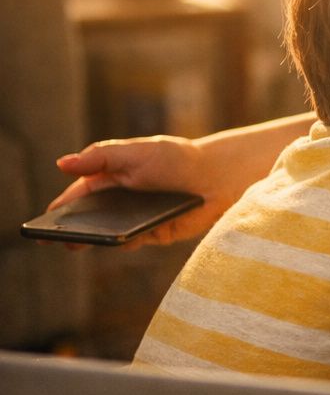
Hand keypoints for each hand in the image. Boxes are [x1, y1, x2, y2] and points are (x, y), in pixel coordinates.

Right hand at [50, 136, 225, 248]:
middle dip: (73, 227)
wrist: (218, 176)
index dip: (63, 206)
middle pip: (89, 217)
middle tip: (56, 237)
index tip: (47, 217)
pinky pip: (133, 242)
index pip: (80, 194)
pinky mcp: (154, 234)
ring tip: (81, 241)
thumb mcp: (136, 152)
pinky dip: (124, 242)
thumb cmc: (176, 158)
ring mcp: (135, 219)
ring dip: (95, 237)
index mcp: (110, 178)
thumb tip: (62, 163)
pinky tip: (117, 240)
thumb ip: (100, 157)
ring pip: (108, 232)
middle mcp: (120, 201)